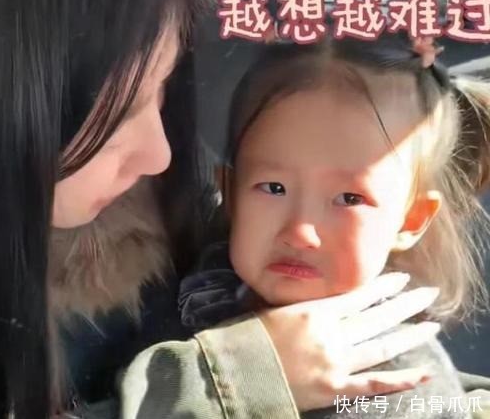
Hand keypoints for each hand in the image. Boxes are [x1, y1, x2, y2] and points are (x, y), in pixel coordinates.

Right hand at [258, 272, 439, 411]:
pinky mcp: (335, 389)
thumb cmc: (249, 337)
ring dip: (409, 336)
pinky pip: (374, 385)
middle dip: (405, 304)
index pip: (358, 296)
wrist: (235, 371)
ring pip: (381, 346)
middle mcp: (330, 335)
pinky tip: (422, 373)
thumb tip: (312, 292)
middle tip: (429, 294)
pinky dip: (400, 380)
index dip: (383, 287)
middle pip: (377, 317)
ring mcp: (335, 363)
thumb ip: (299, 304)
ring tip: (432, 326)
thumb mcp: (272, 310)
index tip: (402, 278)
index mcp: (314, 312)